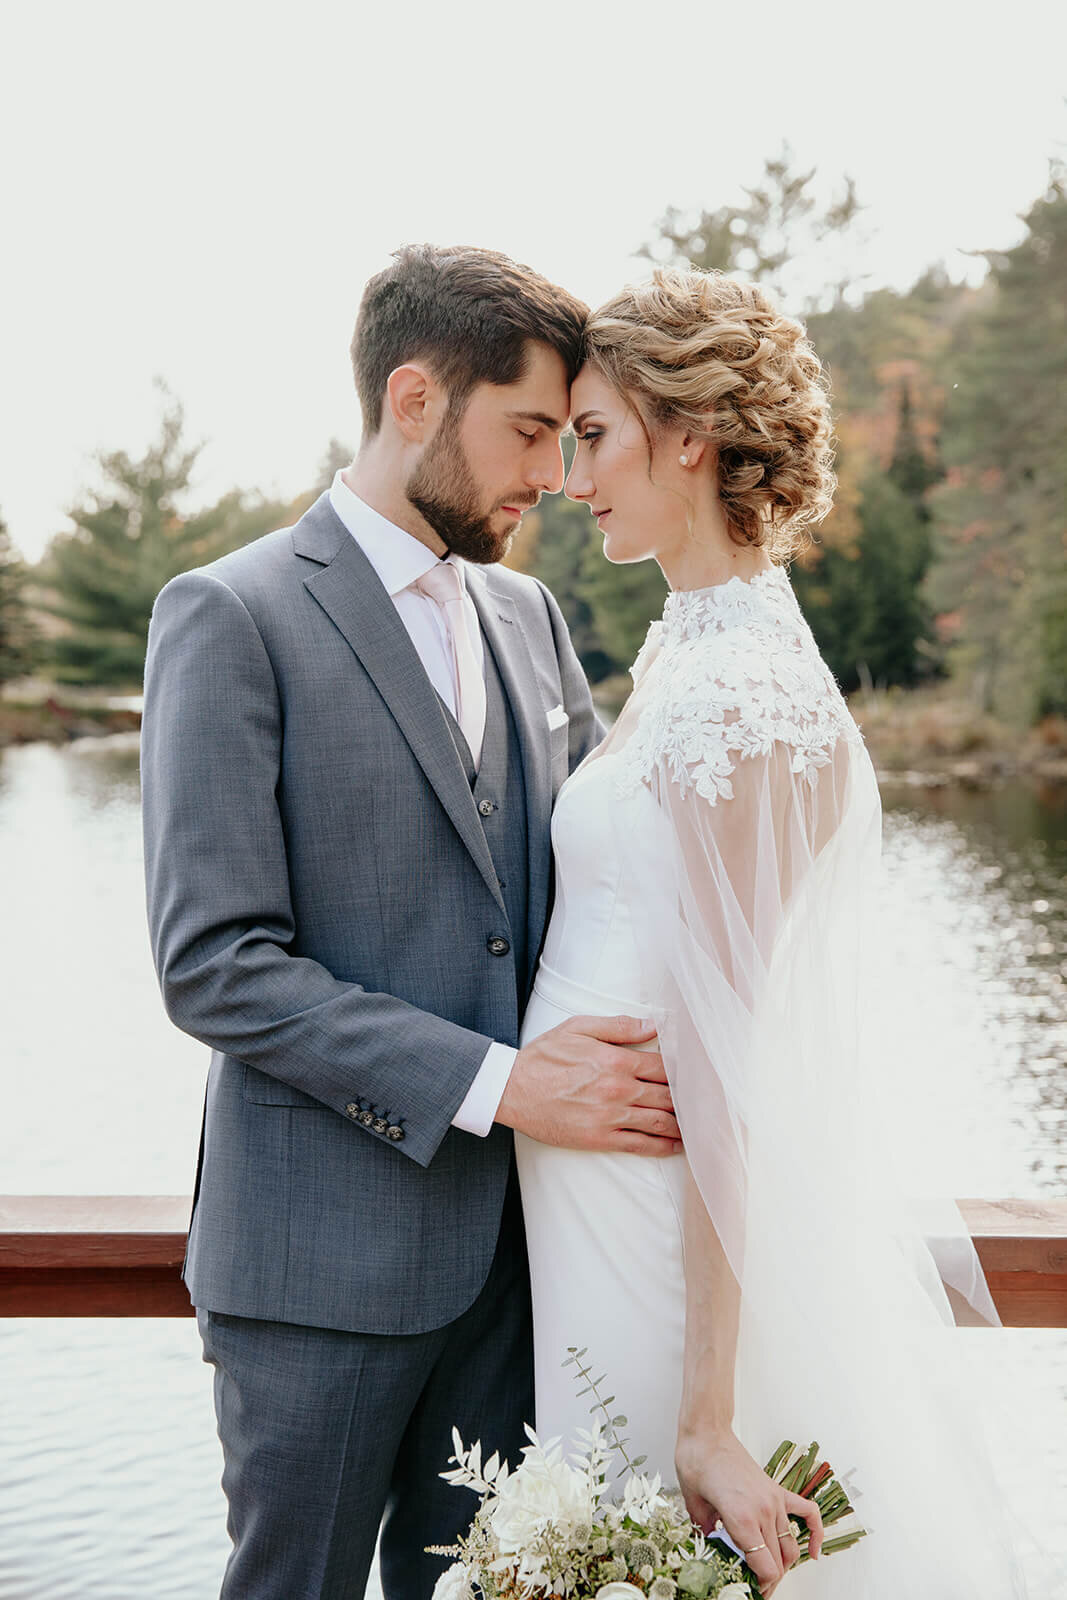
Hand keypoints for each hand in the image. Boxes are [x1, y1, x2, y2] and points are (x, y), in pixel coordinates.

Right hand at [496, 1014, 682, 1154]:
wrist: (512, 1090)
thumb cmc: (544, 1056)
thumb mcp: (578, 1028)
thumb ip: (618, 1026)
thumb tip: (653, 1024)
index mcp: (616, 1060)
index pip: (665, 1066)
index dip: (686, 1069)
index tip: (700, 1072)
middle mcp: (619, 1090)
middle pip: (669, 1095)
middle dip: (691, 1097)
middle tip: (709, 1100)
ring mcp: (611, 1117)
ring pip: (661, 1122)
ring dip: (684, 1123)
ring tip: (700, 1123)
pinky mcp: (600, 1138)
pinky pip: (641, 1145)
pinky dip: (664, 1146)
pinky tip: (677, 1145)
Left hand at [676, 1427, 822, 1596]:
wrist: (707, 1431)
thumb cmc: (696, 1461)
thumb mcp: (692, 1505)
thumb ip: (706, 1534)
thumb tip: (713, 1552)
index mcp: (741, 1517)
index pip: (765, 1567)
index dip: (760, 1586)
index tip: (749, 1591)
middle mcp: (763, 1510)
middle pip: (778, 1562)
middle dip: (768, 1582)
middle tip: (754, 1589)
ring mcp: (774, 1499)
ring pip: (790, 1546)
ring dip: (783, 1566)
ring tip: (768, 1576)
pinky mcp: (777, 1490)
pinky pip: (808, 1513)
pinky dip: (816, 1534)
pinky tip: (814, 1551)